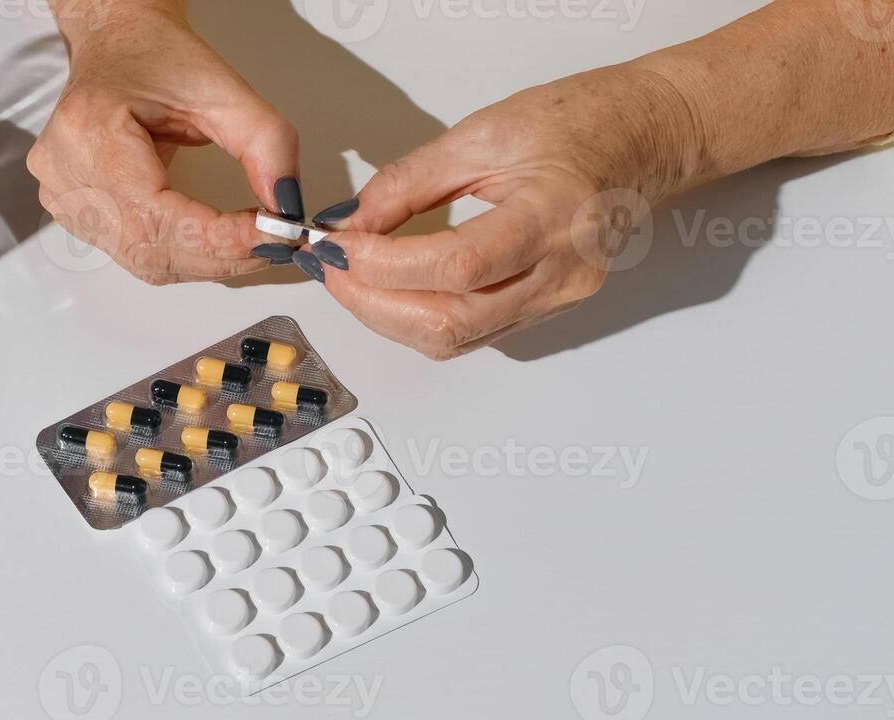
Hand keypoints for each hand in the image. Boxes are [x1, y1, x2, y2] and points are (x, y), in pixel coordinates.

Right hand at [29, 1, 302, 283]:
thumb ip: (263, 143)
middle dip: (221, 255)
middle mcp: (66, 173)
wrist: (116, 42)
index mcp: (89, 132)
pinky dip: (184, 254)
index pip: (157, 215)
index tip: (273, 235)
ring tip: (251, 241)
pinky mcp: (72, 211)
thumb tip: (284, 207)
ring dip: (206, 260)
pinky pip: (135, 254)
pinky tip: (215, 241)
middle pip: (151, 249)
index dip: (219, 238)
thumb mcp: (221, 86)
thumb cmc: (154, 54)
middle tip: (274, 243)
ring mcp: (61, 197)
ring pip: (145, 261)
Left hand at [299, 64, 696, 358]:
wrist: (643, 139)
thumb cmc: (581, 123)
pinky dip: (419, 318)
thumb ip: (410, 182)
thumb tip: (353, 222)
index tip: (339, 246)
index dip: (385, 264)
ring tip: (351, 280)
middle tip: (331, 269)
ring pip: (454, 339)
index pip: (456, 266)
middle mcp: (561, 273)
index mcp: (554, 217)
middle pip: (450, 321)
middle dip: (373, 302)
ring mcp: (556, 301)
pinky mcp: (544, 312)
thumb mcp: (484, 133)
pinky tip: (391, 293)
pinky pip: (470, 334)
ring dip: (389, 318)